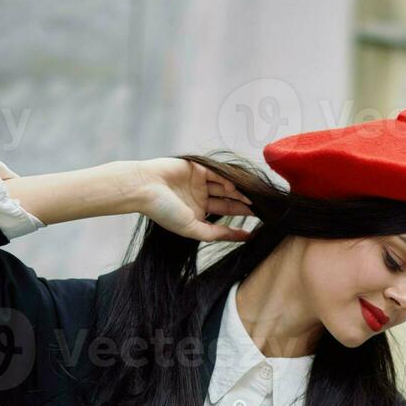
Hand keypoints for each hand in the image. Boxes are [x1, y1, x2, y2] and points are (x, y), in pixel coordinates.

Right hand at [133, 158, 255, 242]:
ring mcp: (200, 183)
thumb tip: (243, 237)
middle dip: (244, 206)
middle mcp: (201, 198)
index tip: (255, 229)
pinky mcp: (198, 169)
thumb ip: (218, 234)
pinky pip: (218, 175)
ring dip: (239, 193)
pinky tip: (235, 189)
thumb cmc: (164, 211)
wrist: (143, 189)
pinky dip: (227, 181)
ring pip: (226, 187)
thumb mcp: (193, 228)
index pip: (224, 218)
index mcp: (198, 214)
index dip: (240, 223)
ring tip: (253, 201)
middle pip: (229, 201)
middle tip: (262, 211)